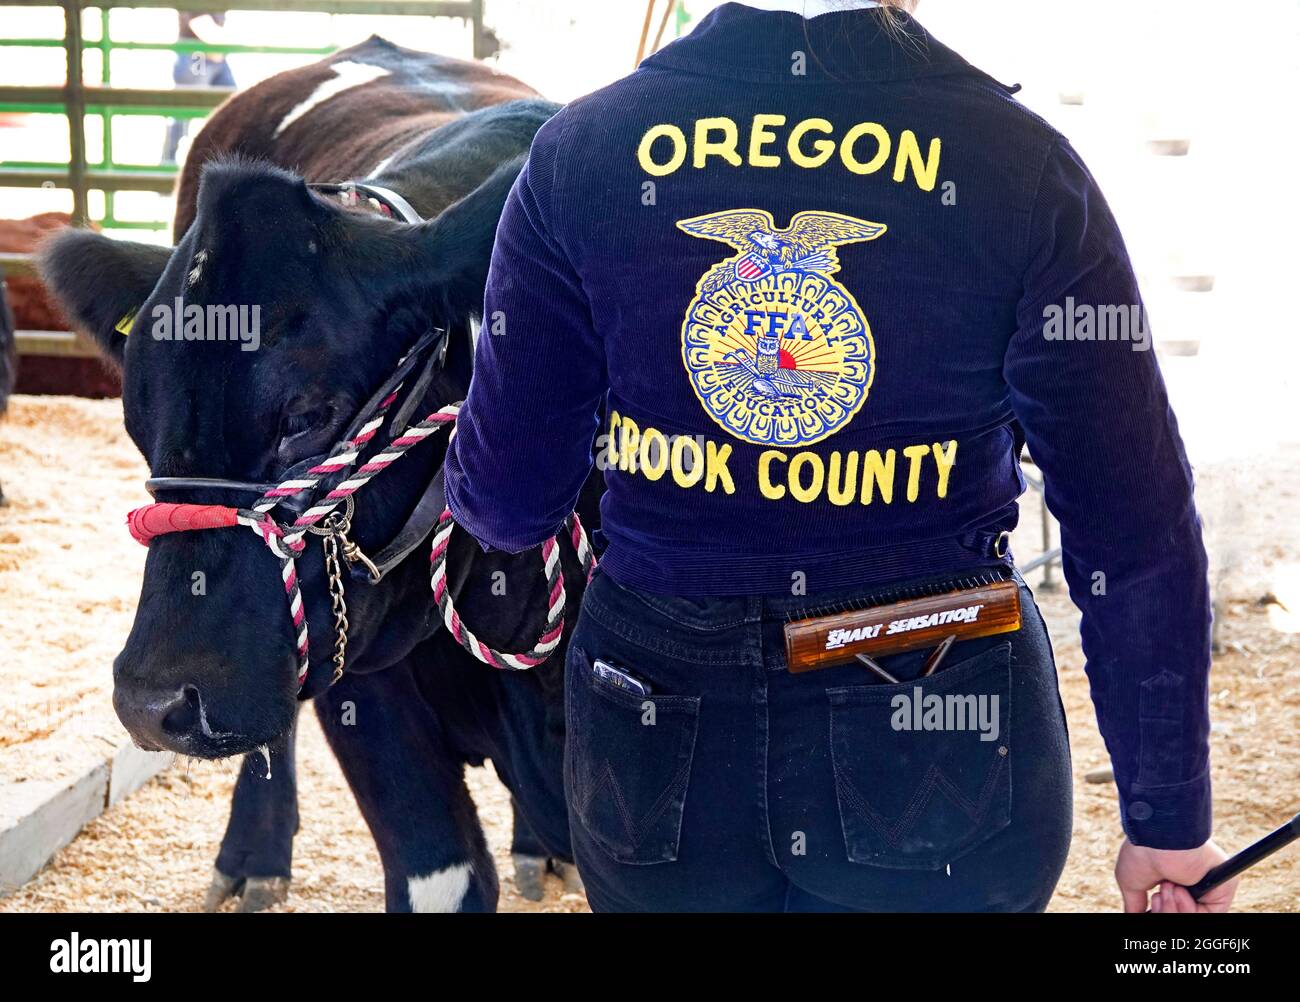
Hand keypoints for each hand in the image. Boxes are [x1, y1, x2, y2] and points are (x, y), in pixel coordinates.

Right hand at [1115, 838, 1238, 912]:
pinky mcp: (1222, 890)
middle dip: (1166, 911)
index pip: (1172, 908)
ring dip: (1175, 909)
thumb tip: (1133, 915)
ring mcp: (1208, 887)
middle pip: (1182, 914)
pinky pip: (1210, 915)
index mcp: (1173, 880)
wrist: (1156, 838)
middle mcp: (1192, 884)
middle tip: (1157, 896)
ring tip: (1167, 888)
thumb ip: (1136, 902)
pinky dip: (1191, 910)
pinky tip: (1180, 891)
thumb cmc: (1141, 853)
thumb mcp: (1132, 882)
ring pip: (1194, 916)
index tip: (1152, 901)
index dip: (1161, 910)